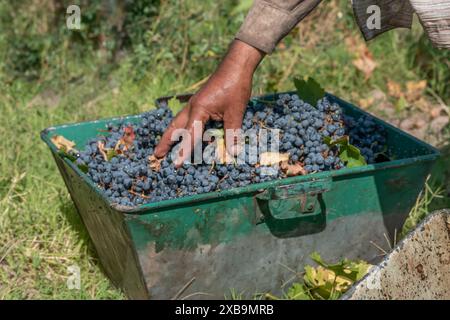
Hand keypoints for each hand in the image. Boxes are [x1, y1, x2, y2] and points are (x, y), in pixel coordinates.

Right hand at [154, 40, 264, 164]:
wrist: (236, 65)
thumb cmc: (235, 86)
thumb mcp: (235, 112)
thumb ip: (232, 133)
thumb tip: (233, 153)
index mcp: (198, 110)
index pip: (189, 135)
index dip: (183, 151)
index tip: (175, 165)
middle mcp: (193, 107)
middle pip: (175, 127)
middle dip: (166, 141)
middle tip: (157, 155)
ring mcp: (195, 103)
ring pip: (179, 122)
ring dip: (171, 134)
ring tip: (164, 146)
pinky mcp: (201, 101)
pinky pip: (189, 118)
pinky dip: (184, 127)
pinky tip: (187, 132)